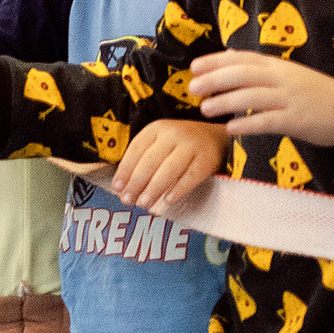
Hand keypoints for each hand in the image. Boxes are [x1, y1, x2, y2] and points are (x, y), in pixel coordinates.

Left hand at [109, 117, 230, 210]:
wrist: (216, 138)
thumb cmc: (180, 145)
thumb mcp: (160, 143)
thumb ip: (142, 161)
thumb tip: (122, 188)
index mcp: (156, 129)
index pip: (135, 150)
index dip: (124, 170)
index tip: (117, 188)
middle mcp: (173, 134)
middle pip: (150, 161)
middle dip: (136, 183)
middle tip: (128, 200)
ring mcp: (191, 146)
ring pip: (169, 169)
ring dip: (154, 188)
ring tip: (144, 203)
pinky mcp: (207, 159)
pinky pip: (190, 176)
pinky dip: (178, 189)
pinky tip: (168, 200)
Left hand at [186, 51, 333, 148]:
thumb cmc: (316, 92)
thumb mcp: (288, 72)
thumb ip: (260, 66)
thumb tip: (229, 55)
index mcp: (278, 66)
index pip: (242, 59)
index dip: (217, 61)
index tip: (194, 66)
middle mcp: (282, 79)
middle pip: (243, 75)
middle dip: (215, 80)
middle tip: (193, 88)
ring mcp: (290, 99)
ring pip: (252, 97)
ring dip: (226, 102)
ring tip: (205, 108)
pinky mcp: (298, 121)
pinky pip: (269, 121)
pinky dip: (248, 123)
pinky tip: (231, 128)